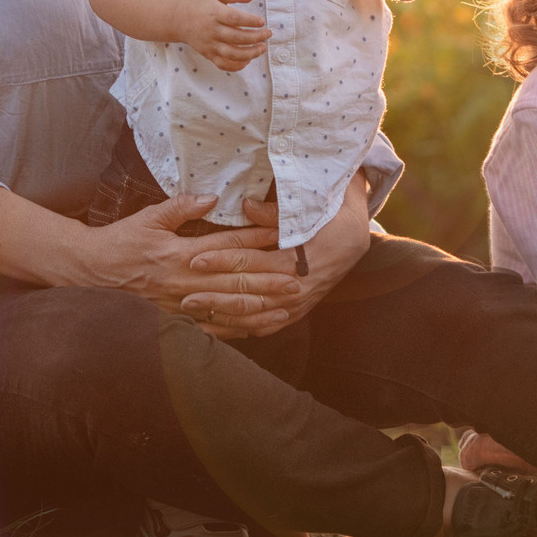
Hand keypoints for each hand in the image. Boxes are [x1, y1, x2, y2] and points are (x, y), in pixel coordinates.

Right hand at [89, 192, 293, 326]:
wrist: (92, 271)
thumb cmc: (121, 240)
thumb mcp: (149, 217)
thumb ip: (182, 206)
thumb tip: (212, 196)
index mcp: (180, 254)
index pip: (227, 245)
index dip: (256, 238)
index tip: (282, 234)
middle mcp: (185, 281)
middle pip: (235, 280)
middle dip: (269, 279)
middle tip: (298, 278)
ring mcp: (181, 304)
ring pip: (228, 307)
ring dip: (260, 306)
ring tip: (287, 304)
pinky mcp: (176, 318)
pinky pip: (211, 327)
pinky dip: (236, 328)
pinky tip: (257, 326)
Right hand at [174, 0, 271, 70]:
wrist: (179, 19)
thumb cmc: (201, 4)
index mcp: (214, 13)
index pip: (234, 18)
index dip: (249, 21)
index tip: (262, 21)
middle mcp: (212, 30)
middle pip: (236, 37)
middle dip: (255, 38)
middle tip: (268, 34)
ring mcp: (210, 44)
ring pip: (232, 54)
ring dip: (250, 53)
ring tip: (262, 48)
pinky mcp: (208, 54)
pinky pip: (223, 64)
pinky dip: (237, 66)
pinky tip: (248, 60)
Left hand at [185, 176, 374, 339]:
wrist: (353, 239)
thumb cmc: (326, 219)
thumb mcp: (305, 210)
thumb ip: (273, 213)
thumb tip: (244, 206)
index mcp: (295, 259)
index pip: (250, 261)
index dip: (221, 260)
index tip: (194, 260)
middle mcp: (295, 287)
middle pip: (247, 294)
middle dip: (214, 296)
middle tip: (183, 296)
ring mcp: (296, 304)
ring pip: (254, 316)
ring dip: (223, 317)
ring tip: (194, 316)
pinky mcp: (296, 312)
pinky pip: (266, 326)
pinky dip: (241, 330)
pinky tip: (219, 330)